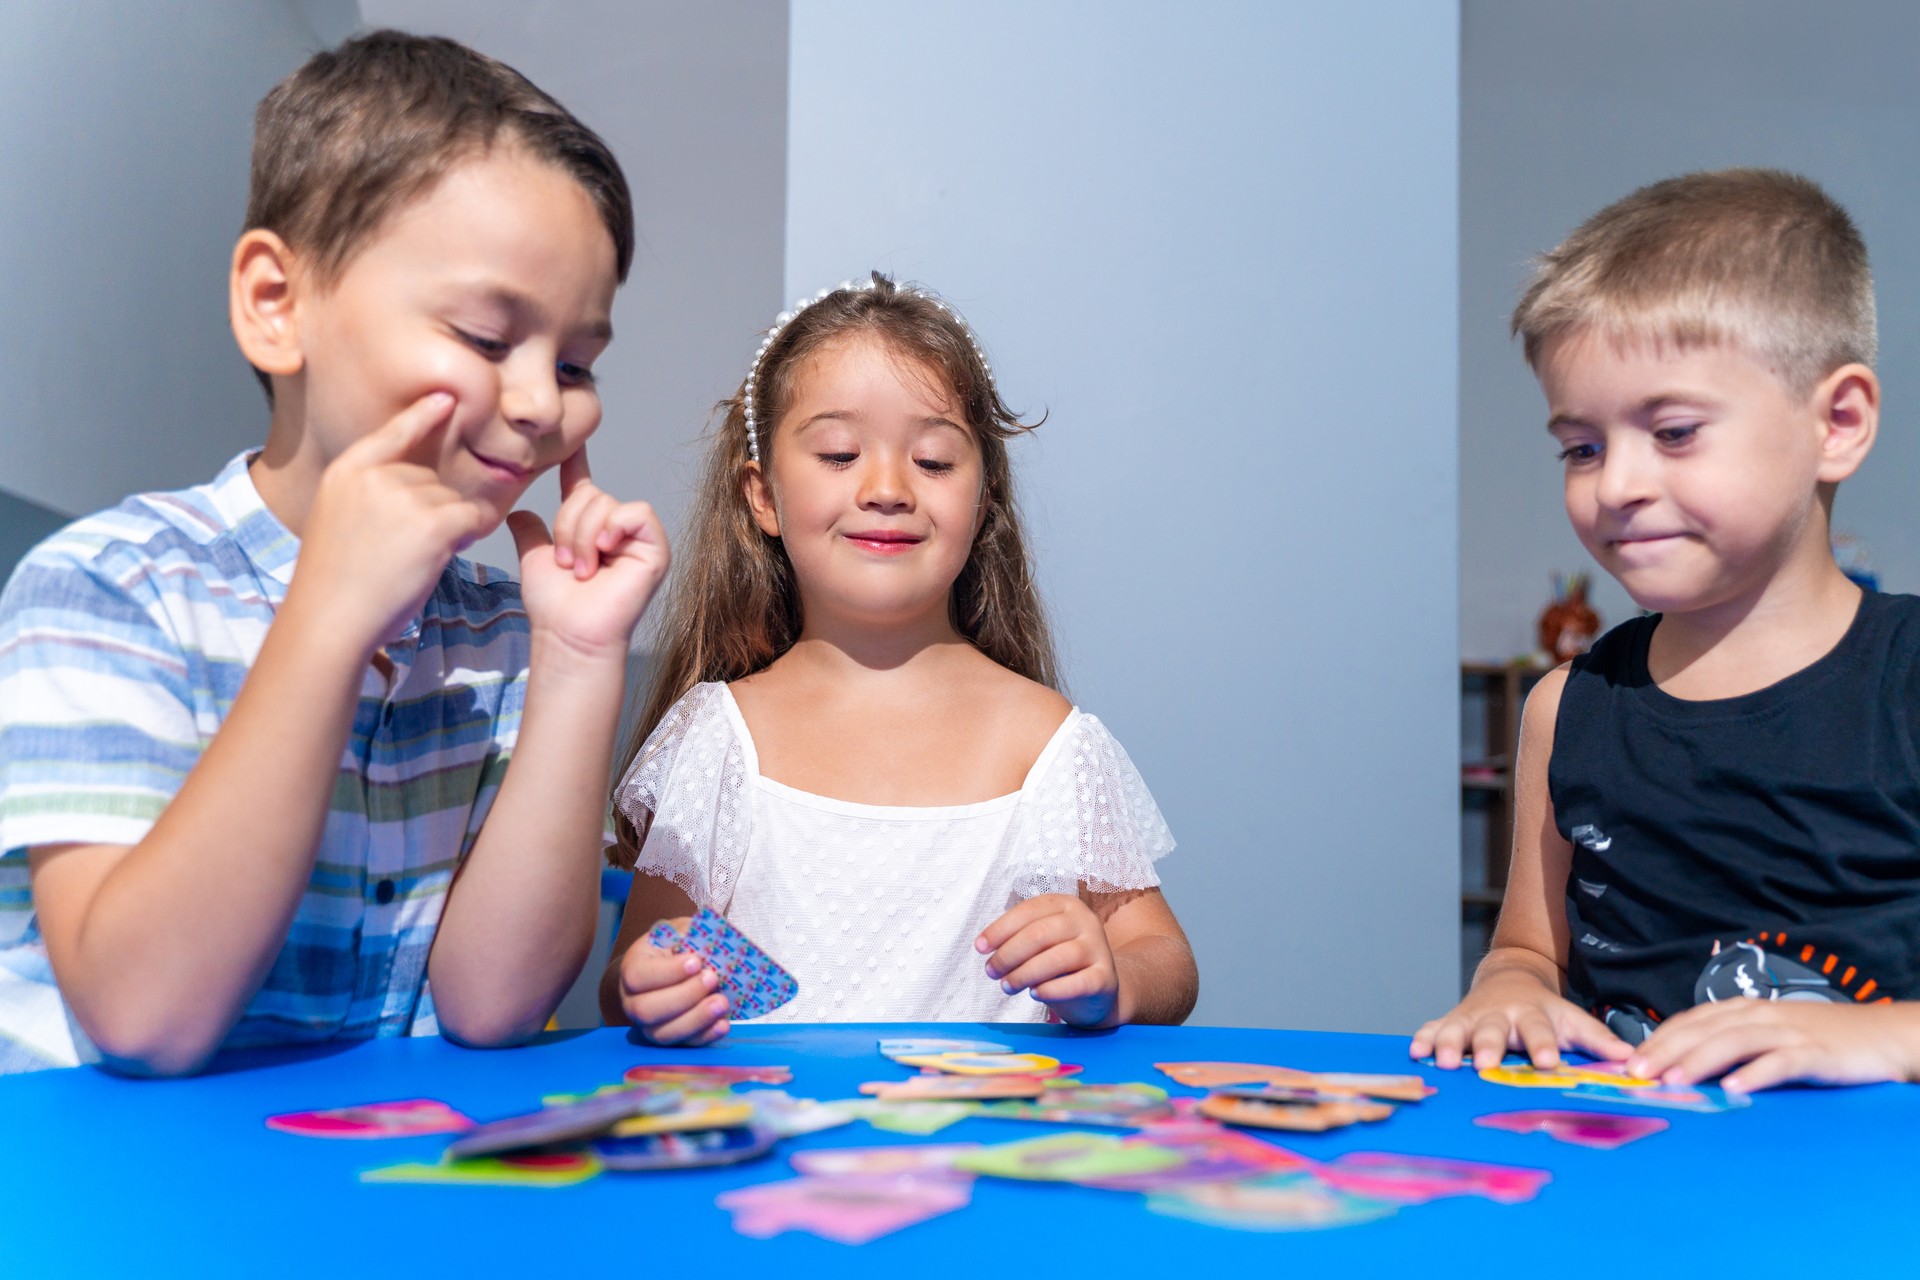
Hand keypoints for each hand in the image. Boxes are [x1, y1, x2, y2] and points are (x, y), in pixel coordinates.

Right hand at [292, 392, 490, 650]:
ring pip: (453, 500)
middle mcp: (375, 475)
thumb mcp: (336, 519)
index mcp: (346, 472)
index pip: (390, 433)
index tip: (445, 398)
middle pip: (431, 478)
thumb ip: (369, 494)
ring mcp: (404, 495)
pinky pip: (472, 516)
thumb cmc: (334, 584)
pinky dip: (470, 534)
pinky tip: (447, 553)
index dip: (421, 415)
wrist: (330, 617)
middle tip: (403, 550)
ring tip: (412, 559)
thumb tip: (419, 488)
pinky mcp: (433, 521)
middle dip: (433, 511)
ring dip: (448, 528)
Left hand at [509, 446, 669, 660]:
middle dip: (568, 526)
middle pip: (590, 494)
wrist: (569, 634)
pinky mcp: (655, 549)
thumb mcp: (535, 559)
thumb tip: (519, 512)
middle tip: (567, 563)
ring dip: (583, 537)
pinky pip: (636, 514)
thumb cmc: (555, 607)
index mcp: (589, 529)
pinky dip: (615, 528)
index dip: (576, 463)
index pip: (583, 486)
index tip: (570, 442)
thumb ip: (530, 533)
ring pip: (606, 504)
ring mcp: (637, 539)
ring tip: (582, 569)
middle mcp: (615, 530)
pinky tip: (605, 551)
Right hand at [615, 918, 728, 1045]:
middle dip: (684, 996)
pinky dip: (705, 1036)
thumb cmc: (677, 946)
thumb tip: (711, 943)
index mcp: (633, 968)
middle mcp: (634, 1001)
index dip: (667, 972)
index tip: (696, 961)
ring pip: (664, 1033)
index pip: (638, 976)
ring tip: (722, 1002)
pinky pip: (684, 1045)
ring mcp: (650, 1025)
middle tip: (712, 979)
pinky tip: (723, 1024)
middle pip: (646, 1010)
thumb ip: (690, 935)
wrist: (674, 967)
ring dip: (696, 1019)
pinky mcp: (671, 1039)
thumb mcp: (680, 931)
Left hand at [976, 894, 1120, 1027]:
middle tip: (991, 972)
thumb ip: (1017, 937)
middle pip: (1040, 934)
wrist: (1097, 990)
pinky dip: (1051, 990)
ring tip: (1007, 986)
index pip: (1028, 911)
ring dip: (1024, 974)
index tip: (980, 948)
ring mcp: (1099, 949)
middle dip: (1008, 954)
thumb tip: (983, 945)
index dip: (1000, 929)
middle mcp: (1086, 921)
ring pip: (1057, 958)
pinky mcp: (1105, 978)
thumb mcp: (1040, 942)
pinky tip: (1035, 994)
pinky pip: (1076, 983)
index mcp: (1066, 905)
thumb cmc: (1059, 962)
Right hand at [1410, 964, 1629, 1069]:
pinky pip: (1434, 1028)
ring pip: (1460, 1029)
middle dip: (1490, 1046)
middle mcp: (1500, 1015)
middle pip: (1494, 1031)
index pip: (1540, 1031)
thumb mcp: (1573, 1021)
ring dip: (1452, 1044)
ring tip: (1446, 1061)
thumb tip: (1635, 1060)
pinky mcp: (1451, 1021)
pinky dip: (1425, 1038)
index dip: (1543, 1046)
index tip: (1548, 1062)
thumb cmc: (1545, 1011)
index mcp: (1532, 1016)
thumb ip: (1599, 1041)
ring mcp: (1472, 1017)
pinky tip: (1416, 1051)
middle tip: (1488, 1062)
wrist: (1509, 978)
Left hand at [1626, 999, 1918, 1092]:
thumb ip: (1732, 1045)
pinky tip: (1735, 1088)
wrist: (1881, 1035)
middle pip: (1703, 1030)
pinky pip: (1781, 1062)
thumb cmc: (1819, 1039)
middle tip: (1636, 1074)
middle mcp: (1760, 1016)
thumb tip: (1684, 1067)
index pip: (1690, 1021)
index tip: (1628, 1062)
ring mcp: (1788, 1033)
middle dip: (1665, 1051)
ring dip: (1698, 1061)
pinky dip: (1756, 1073)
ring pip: (1733, 1042)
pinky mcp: (1816, 1053)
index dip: (1657, 1040)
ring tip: (1671, 1081)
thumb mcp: (1769, 1036)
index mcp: (1743, 1011)